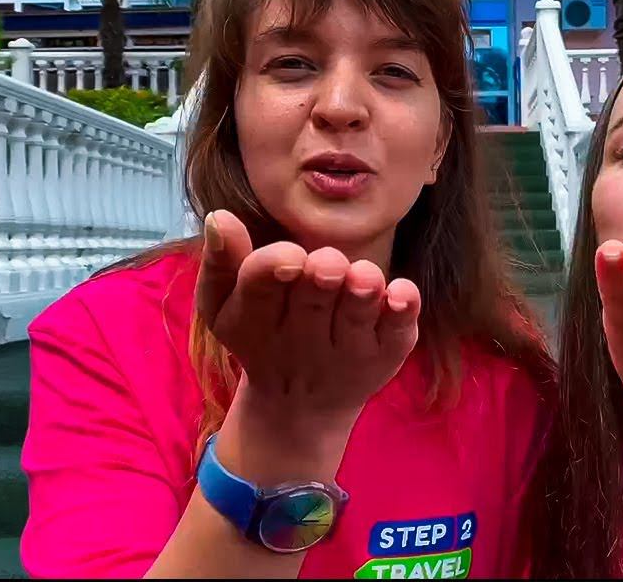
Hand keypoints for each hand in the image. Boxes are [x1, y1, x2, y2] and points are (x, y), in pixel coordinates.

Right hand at [195, 209, 420, 454]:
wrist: (298, 406)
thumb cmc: (261, 336)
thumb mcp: (223, 303)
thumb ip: (221, 261)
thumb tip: (220, 216)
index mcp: (255, 320)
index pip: (260, 290)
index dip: (273, 270)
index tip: (289, 256)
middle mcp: (302, 340)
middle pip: (312, 301)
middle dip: (321, 279)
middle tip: (327, 263)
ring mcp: (347, 351)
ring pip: (356, 317)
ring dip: (361, 294)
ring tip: (364, 276)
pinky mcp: (384, 356)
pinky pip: (396, 335)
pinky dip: (402, 313)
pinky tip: (402, 292)